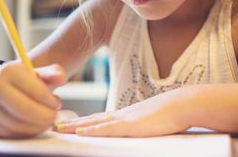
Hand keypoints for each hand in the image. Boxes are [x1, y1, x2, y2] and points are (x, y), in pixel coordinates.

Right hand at [0, 62, 66, 137]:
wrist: (4, 89)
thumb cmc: (27, 81)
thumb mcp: (41, 73)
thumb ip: (54, 73)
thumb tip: (61, 79)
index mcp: (9, 71)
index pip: (36, 91)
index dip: (50, 101)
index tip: (57, 103)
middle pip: (25, 110)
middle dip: (45, 116)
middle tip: (53, 116)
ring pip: (18, 124)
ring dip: (38, 126)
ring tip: (46, 119)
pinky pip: (12, 134)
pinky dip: (28, 133)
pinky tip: (34, 125)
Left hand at [54, 87, 191, 136]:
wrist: (182, 104)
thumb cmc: (171, 112)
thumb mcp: (152, 119)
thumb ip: (141, 123)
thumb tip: (137, 128)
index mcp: (126, 115)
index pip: (100, 119)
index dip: (84, 122)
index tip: (70, 124)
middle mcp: (121, 115)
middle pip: (92, 119)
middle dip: (73, 123)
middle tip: (55, 124)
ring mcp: (125, 119)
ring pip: (94, 123)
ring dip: (76, 126)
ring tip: (59, 128)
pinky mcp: (131, 125)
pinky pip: (107, 129)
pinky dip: (92, 130)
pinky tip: (80, 132)